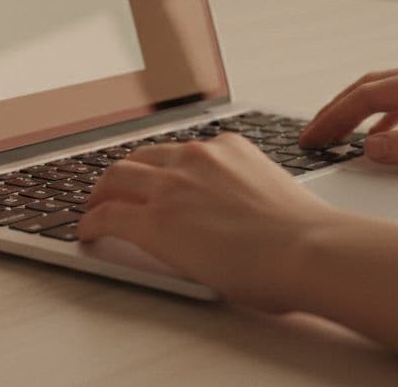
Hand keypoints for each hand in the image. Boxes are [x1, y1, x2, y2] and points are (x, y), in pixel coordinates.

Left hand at [78, 134, 356, 310]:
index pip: (179, 152)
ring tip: (93, 208)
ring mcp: (172, 187)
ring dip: (100, 194)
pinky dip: (92, 222)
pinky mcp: (156, 221)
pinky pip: (109, 216)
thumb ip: (246, 192)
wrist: (310, 249)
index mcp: (228, 149)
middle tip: (111, 190)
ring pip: (117, 179)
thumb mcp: (273, 193)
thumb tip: (239, 214)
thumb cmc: (306, 236)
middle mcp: (195, 158)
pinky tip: (87, 232)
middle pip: (140, 158)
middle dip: (121, 174)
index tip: (152, 175)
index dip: (158, 166)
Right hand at [299, 60, 397, 170]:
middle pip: (370, 87)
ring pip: (386, 92)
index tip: (311, 138)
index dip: (333, 118)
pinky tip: (378, 138)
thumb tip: (370, 148)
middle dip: (335, 111)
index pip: (367, 95)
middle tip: (310, 136)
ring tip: (334, 136)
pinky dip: (382, 118)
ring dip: (356, 113)